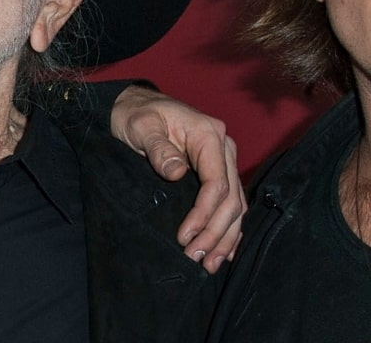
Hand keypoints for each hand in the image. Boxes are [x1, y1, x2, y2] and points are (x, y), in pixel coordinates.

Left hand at [110, 85, 243, 272]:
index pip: (216, 183)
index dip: (203, 214)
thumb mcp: (141, 127)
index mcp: (209, 135)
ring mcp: (223, 160)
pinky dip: (229, 228)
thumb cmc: (136, 115)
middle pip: (231, 199)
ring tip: (210, 264)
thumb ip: (158, 149)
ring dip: (225, 237)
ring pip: (236, 205)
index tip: (185, 237)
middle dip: (215, 233)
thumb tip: (176, 173)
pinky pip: (231, 203)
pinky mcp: (217, 171)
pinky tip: (226, 251)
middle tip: (196, 258)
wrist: (134, 105)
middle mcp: (223, 147)